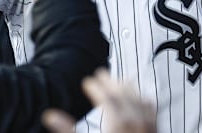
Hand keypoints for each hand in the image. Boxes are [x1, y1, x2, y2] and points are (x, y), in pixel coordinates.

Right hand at [42, 69, 156, 132]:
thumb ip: (68, 131)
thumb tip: (50, 115)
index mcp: (117, 125)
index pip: (106, 98)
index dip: (96, 87)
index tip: (88, 81)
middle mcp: (135, 124)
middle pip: (124, 94)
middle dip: (111, 82)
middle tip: (101, 74)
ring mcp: (148, 129)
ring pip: (140, 100)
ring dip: (129, 88)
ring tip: (120, 81)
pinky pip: (152, 112)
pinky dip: (144, 101)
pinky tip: (142, 101)